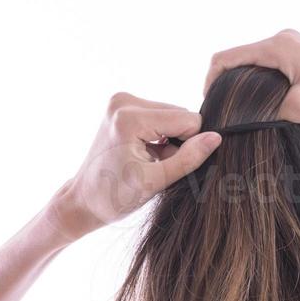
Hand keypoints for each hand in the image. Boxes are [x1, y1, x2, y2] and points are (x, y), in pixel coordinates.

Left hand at [53, 92, 221, 234]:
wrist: (83, 200)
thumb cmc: (114, 197)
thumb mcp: (156, 181)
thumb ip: (189, 158)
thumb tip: (216, 138)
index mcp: (130, 117)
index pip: (188, 119)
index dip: (189, 145)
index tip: (170, 165)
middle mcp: (124, 100)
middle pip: (180, 114)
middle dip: (177, 141)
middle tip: (158, 166)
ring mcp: (121, 101)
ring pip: (171, 115)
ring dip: (169, 139)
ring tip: (150, 161)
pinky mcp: (121, 106)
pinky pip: (158, 116)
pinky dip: (159, 136)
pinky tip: (145, 153)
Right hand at [203, 30, 299, 132]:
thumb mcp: (299, 111)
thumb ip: (263, 111)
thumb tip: (239, 121)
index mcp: (279, 46)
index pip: (225, 59)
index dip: (209, 84)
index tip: (210, 112)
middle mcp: (284, 41)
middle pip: (237, 62)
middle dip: (225, 89)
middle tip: (223, 121)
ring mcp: (294, 50)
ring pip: (253, 70)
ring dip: (244, 92)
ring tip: (240, 120)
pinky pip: (269, 74)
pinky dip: (260, 91)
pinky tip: (262, 114)